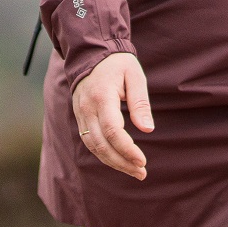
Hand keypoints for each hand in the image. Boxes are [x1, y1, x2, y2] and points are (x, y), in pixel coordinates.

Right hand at [72, 51, 153, 179]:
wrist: (91, 54)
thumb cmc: (117, 64)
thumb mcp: (135, 76)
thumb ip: (140, 103)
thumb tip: (147, 130)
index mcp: (102, 97)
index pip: (113, 130)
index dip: (127, 149)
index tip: (143, 161)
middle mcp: (87, 109)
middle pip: (102, 144)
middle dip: (122, 162)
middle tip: (141, 172)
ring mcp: (80, 114)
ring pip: (94, 147)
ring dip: (113, 162)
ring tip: (133, 171)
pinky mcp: (80, 119)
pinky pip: (90, 142)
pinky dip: (104, 154)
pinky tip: (119, 160)